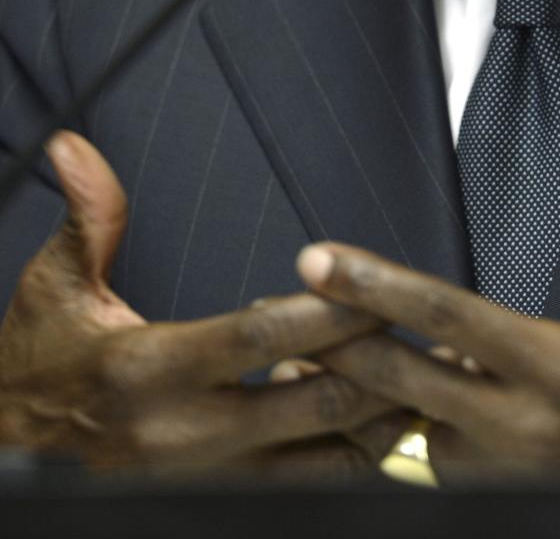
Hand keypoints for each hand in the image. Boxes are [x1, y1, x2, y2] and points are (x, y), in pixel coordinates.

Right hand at [0, 131, 405, 472]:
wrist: (12, 446)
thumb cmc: (43, 359)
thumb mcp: (55, 283)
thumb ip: (89, 216)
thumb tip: (76, 148)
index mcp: (149, 370)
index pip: (259, 338)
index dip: (327, 313)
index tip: (377, 287)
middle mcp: (183, 436)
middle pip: (310, 405)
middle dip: (377, 367)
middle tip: (427, 331)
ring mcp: (203, 479)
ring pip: (319, 460)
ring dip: (375, 420)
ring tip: (420, 376)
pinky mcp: (213, 500)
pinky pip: (301, 484)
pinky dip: (343, 452)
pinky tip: (364, 412)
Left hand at [297, 165, 559, 480]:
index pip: (447, 317)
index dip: (376, 285)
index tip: (317, 261)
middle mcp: (526, 426)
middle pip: (403, 376)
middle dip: (342, 340)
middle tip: (294, 306)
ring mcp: (515, 474)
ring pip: (420, 423)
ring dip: (395, 388)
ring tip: (360, 351)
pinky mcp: (516, 502)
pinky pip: (446, 463)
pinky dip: (431, 427)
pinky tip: (432, 399)